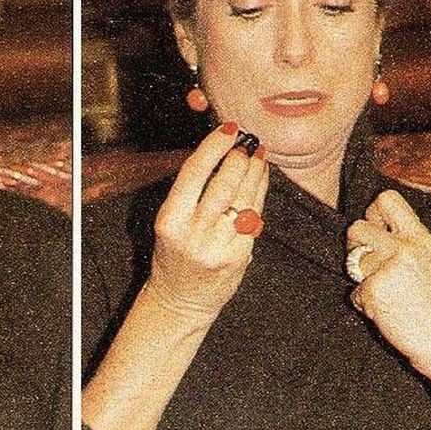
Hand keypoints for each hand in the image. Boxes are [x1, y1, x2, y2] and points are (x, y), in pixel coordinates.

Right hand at [147, 123, 267, 321]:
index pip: (193, 173)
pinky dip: (259, 193)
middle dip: (239, 157)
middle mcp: (193, 234)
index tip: (228, 129)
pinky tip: (260, 178)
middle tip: (246, 142)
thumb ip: (190, 192)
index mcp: (170, 221)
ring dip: (254, 171)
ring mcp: (218, 247)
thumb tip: (219, 151)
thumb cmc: (175, 254)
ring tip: (257, 155)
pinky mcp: (239, 256)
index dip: (214, 146)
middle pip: (223, 184)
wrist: (181, 300)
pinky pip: (254, 217)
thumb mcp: (171, 222)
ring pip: (243, 199)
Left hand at [347, 190, 430, 409]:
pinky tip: (386, 312)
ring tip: (384, 294)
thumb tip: (371, 234)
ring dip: (360, 279)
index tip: (375, 234)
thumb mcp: (429, 264)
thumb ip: (404, 246)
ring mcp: (388, 269)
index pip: (386, 200)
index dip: (372, 214)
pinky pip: (353, 293)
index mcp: (421, 238)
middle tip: (368, 265)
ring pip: (352, 262)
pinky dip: (364, 305)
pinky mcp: (374, 292)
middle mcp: (405, 248)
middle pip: (356, 227)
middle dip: (355, 245)